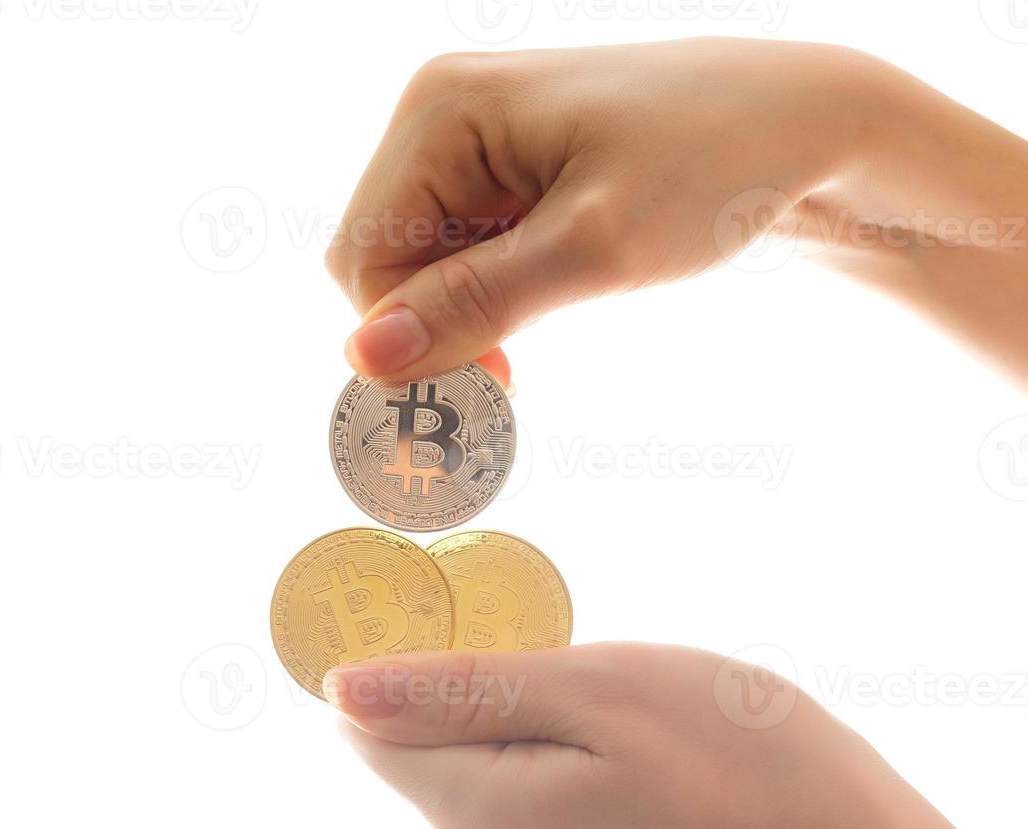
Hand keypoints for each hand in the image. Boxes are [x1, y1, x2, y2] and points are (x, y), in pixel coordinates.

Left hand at [324, 643, 1027, 828]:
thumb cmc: (735, 758)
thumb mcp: (592, 691)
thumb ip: (456, 691)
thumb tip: (340, 689)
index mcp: (475, 818)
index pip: (365, 731)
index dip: (390, 659)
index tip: (449, 611)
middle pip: (416, 750)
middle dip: (456, 683)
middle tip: (552, 645)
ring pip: (470, 764)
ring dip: (507, 711)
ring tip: (598, 692)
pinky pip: (518, 791)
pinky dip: (543, 746)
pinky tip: (612, 734)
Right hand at [325, 39, 1027, 383]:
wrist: (806, 121)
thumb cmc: (714, 167)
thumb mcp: (594, 251)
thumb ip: (474, 304)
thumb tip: (363, 360)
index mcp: (440, 108)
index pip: (364, 259)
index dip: (409, 334)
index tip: (493, 379)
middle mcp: (438, 107)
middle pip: (382, 259)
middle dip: (439, 320)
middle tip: (521, 360)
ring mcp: (468, 130)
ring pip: (419, 260)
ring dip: (470, 306)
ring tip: (556, 303)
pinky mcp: (499, 157)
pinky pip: (458, 243)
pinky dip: (493, 285)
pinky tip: (554, 279)